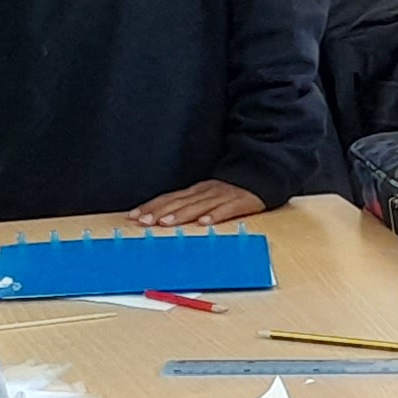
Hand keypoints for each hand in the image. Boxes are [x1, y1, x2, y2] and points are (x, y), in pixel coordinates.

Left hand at [129, 177, 263, 228]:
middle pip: (179, 202)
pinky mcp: (240, 202)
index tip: (134, 216)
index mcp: (197, 191)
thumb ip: (191, 204)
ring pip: (198, 206)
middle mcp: (205, 192)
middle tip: (143, 222)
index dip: (151, 207)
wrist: (263, 173)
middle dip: (159, 212)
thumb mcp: (209, 194)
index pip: (169, 198)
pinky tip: (205, 223)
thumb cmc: (234, 190)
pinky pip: (226, 210)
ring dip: (181, 215)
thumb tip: (167, 217)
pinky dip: (215, 216)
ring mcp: (222, 196)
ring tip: (166, 223)